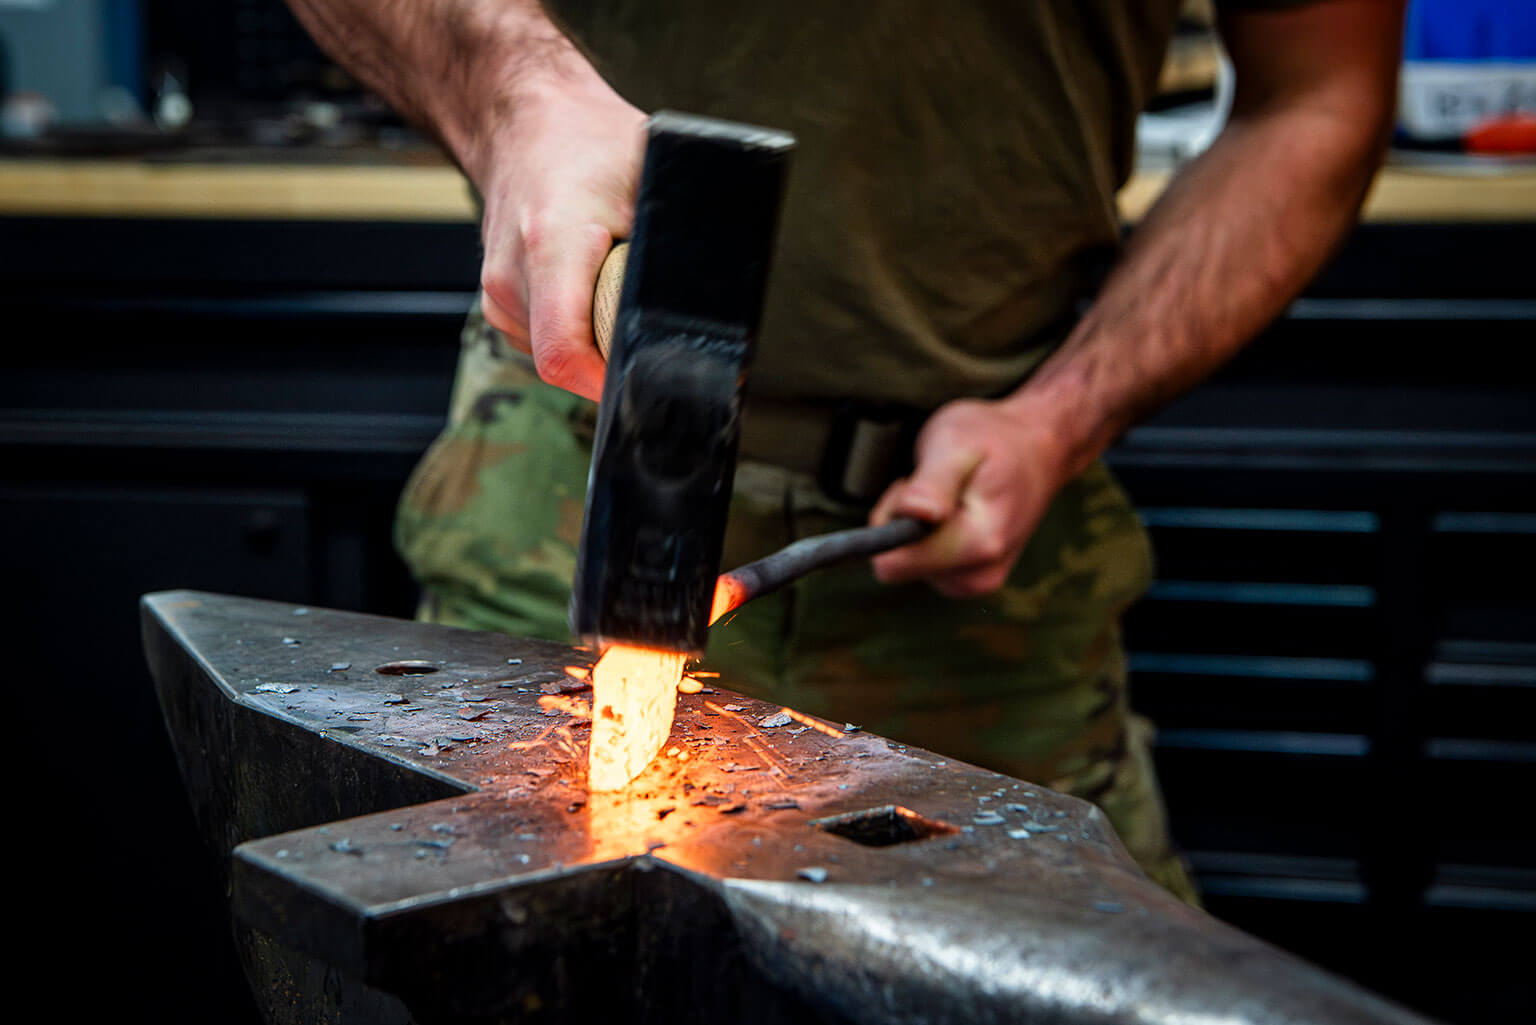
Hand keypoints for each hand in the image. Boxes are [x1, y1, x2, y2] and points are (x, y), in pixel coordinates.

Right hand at [475, 77, 645, 400]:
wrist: (525, 122)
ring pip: (558, 356)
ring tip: (610, 281)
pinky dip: (577, 326)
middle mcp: (512, 276)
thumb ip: (672, 245)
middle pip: (568, 362)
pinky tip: (588, 282)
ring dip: (596, 336)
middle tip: (643, 311)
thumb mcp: (652, 178)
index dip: (608, 381)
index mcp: (551, 244)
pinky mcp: (500, 303)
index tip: (644, 374)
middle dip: (614, 353)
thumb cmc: (590, 142)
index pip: (563, 354)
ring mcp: (499, 294)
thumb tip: (711, 305)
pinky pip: (547, 341)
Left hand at [869, 398, 1065, 596]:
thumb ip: (933, 483)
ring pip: (911, 567)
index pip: (894, 564)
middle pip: (899, 566)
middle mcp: (981, 574)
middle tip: (934, 484)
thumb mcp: (956, 441)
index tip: (913, 485)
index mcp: (979, 543)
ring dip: (917, 529)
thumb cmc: (995, 438)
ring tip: (949, 493)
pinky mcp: (973, 580)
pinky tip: (953, 511)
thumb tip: (913, 515)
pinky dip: (928, 538)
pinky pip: (926, 567)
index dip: (890, 520)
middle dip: (904, 523)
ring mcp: (980, 581)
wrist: (1041, 448)